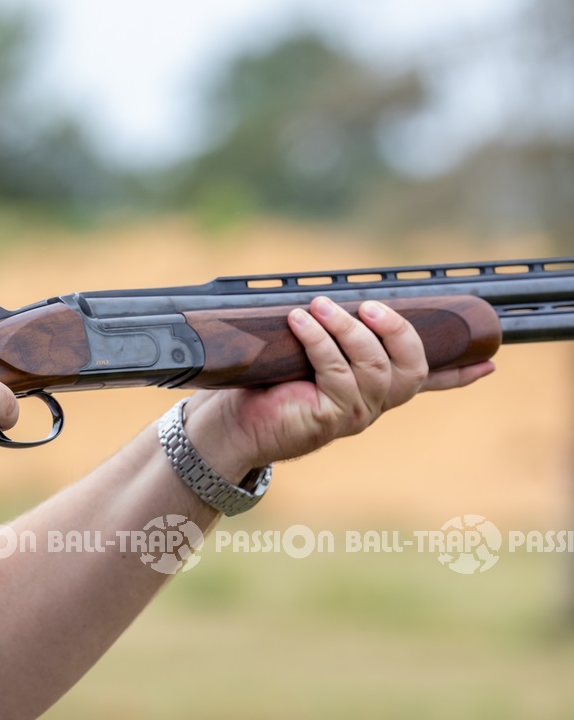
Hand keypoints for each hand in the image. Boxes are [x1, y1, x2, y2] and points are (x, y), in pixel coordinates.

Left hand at [186, 296, 495, 476]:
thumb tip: (332, 296)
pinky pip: (337, 373)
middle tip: (366, 305)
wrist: (228, 423)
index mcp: (373, 389)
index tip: (490, 360)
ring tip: (319, 306)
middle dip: (396, 329)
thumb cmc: (262, 384)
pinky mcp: (330, 420)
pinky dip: (319, 341)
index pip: (427, 382)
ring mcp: (354, 415)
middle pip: (411, 367)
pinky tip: (300, 322)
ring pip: (375, 367)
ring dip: (348, 329)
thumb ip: (329, 335)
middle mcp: (371, 405)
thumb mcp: (302, 353)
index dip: (460, 373)